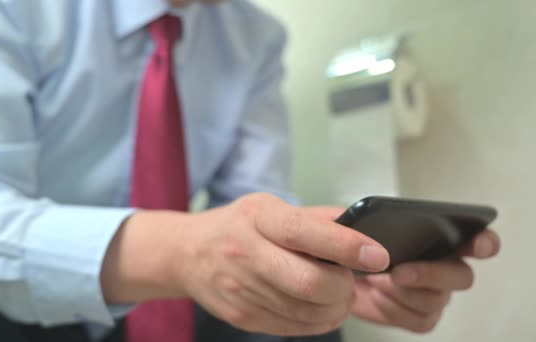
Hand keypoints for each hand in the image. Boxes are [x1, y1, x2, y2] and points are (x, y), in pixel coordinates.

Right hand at [101, 193, 389, 335]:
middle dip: (344, 287)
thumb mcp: (268, 206)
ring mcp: (241, 288)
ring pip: (307, 312)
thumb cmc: (236, 226)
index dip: (346, 246)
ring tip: (337, 294)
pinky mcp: (242, 316)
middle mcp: (246, 252)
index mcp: (258, 218)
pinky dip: (317, 321)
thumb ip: (314, 218)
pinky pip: (293, 327)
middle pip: (309, 283)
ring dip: (335, 308)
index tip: (378, 255)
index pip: (304, 233)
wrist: (187, 253)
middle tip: (351, 279)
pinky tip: (318, 306)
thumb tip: (361, 227)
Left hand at [351, 229, 500, 332]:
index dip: (483, 242)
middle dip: (431, 274)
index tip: (478, 244)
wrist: (333, 275)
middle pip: (462, 276)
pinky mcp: (419, 315)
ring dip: (404, 292)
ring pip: (437, 300)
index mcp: (438, 237)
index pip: (475, 239)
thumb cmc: (350, 246)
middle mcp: (443, 266)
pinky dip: (395, 309)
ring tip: (377, 281)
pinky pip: (421, 320)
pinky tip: (377, 296)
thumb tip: (371, 235)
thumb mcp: (351, 226)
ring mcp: (434, 293)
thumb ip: (362, 224)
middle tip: (399, 272)